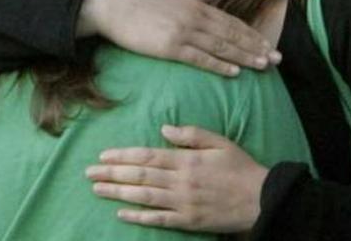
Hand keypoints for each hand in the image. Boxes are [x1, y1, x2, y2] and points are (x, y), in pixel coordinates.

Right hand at [78, 0, 280, 75]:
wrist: (110, 3)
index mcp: (195, 3)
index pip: (230, 21)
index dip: (251, 34)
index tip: (267, 44)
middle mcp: (194, 17)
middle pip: (232, 35)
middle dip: (256, 48)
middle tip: (276, 60)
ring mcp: (183, 33)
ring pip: (221, 47)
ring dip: (244, 58)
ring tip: (263, 67)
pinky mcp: (169, 47)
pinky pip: (199, 58)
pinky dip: (218, 65)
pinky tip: (233, 72)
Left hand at [86, 125, 269, 232]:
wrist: (261, 198)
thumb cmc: (240, 168)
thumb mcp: (220, 142)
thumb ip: (191, 134)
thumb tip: (164, 129)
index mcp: (187, 159)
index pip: (147, 156)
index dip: (123, 155)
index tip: (103, 155)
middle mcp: (181, 180)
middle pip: (140, 175)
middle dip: (112, 173)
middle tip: (89, 173)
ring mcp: (183, 202)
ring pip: (144, 196)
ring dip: (118, 193)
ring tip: (97, 189)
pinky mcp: (188, 221)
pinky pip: (159, 219)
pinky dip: (139, 217)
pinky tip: (121, 214)